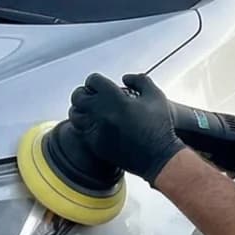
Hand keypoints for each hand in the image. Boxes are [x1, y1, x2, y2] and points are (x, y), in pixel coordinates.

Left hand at [66, 73, 186, 184]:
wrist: (159, 156)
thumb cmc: (159, 124)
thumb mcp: (155, 96)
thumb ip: (140, 80)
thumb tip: (125, 78)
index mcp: (114, 98)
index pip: (93, 81)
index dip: (95, 80)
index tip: (99, 84)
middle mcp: (101, 113)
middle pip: (78, 96)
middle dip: (83, 93)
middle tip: (89, 95)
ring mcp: (96, 130)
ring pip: (75, 115)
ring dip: (80, 109)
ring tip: (88, 110)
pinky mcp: (95, 145)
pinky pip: (81, 132)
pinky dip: (85, 126)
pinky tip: (94, 124)